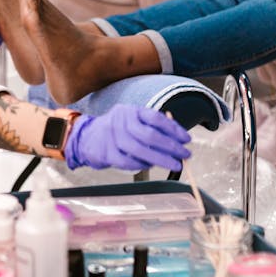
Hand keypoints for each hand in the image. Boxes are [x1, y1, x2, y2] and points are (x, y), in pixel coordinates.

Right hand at [64, 105, 191, 171]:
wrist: (89, 137)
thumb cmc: (119, 130)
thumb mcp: (134, 120)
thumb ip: (153, 127)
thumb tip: (179, 140)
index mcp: (131, 111)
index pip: (156, 118)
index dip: (174, 129)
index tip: (186, 139)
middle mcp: (121, 121)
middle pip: (150, 135)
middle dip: (171, 146)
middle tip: (185, 154)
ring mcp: (112, 137)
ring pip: (141, 150)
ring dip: (161, 159)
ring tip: (174, 164)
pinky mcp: (107, 153)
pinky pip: (129, 162)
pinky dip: (143, 165)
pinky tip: (152, 165)